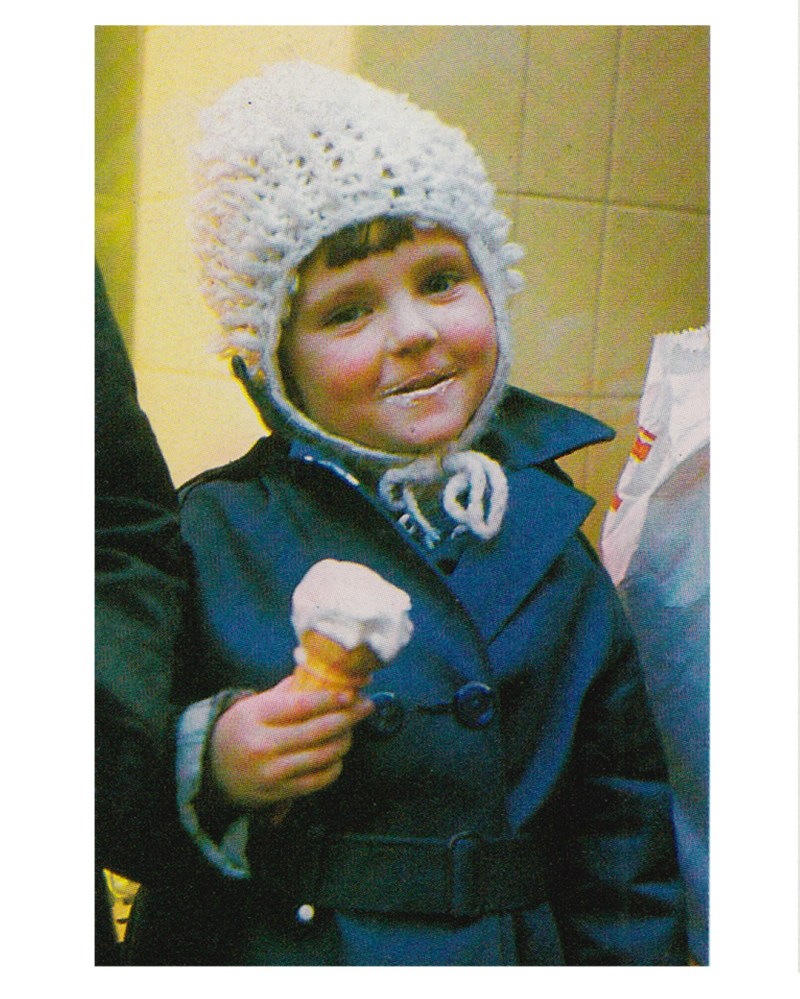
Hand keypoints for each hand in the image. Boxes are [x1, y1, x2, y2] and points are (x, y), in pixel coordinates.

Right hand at [208, 675, 373, 809]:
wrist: (211, 769)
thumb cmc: (241, 729)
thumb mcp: (256, 704)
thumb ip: (288, 691)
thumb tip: (324, 673)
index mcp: (256, 717)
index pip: (300, 706)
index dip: (329, 699)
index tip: (350, 693)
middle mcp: (262, 745)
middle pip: (316, 731)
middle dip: (347, 717)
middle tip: (366, 707)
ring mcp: (271, 773)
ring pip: (322, 756)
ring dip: (344, 741)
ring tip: (351, 730)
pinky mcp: (278, 794)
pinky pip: (318, 781)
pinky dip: (334, 766)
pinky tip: (336, 754)